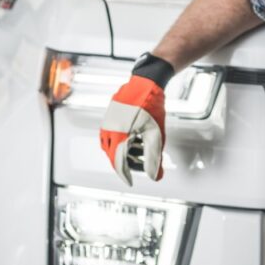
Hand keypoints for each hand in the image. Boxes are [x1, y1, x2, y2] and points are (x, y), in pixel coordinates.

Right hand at [99, 53, 173, 185]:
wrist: (146, 82)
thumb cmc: (151, 106)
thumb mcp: (156, 135)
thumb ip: (154, 158)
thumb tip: (155, 176)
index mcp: (118, 136)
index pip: (118, 163)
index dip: (125, 175)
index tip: (130, 182)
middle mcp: (109, 129)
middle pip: (113, 155)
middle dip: (126, 163)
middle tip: (139, 165)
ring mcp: (108, 121)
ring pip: (110, 145)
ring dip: (122, 152)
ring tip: (138, 152)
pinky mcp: (110, 114)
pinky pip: (110, 133)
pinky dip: (119, 141)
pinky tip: (133, 139)